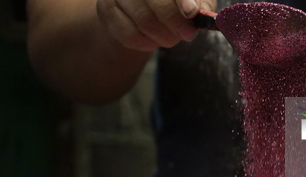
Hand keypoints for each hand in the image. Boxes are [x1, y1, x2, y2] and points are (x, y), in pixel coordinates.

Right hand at [97, 0, 215, 50]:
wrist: (141, 10)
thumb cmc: (173, 3)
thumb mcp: (192, 0)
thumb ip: (199, 4)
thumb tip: (197, 11)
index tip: (190, 12)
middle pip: (156, 3)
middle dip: (176, 23)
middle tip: (187, 35)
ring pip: (144, 21)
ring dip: (164, 37)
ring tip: (171, 37)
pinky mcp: (106, 10)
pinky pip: (130, 35)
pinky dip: (147, 44)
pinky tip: (153, 40)